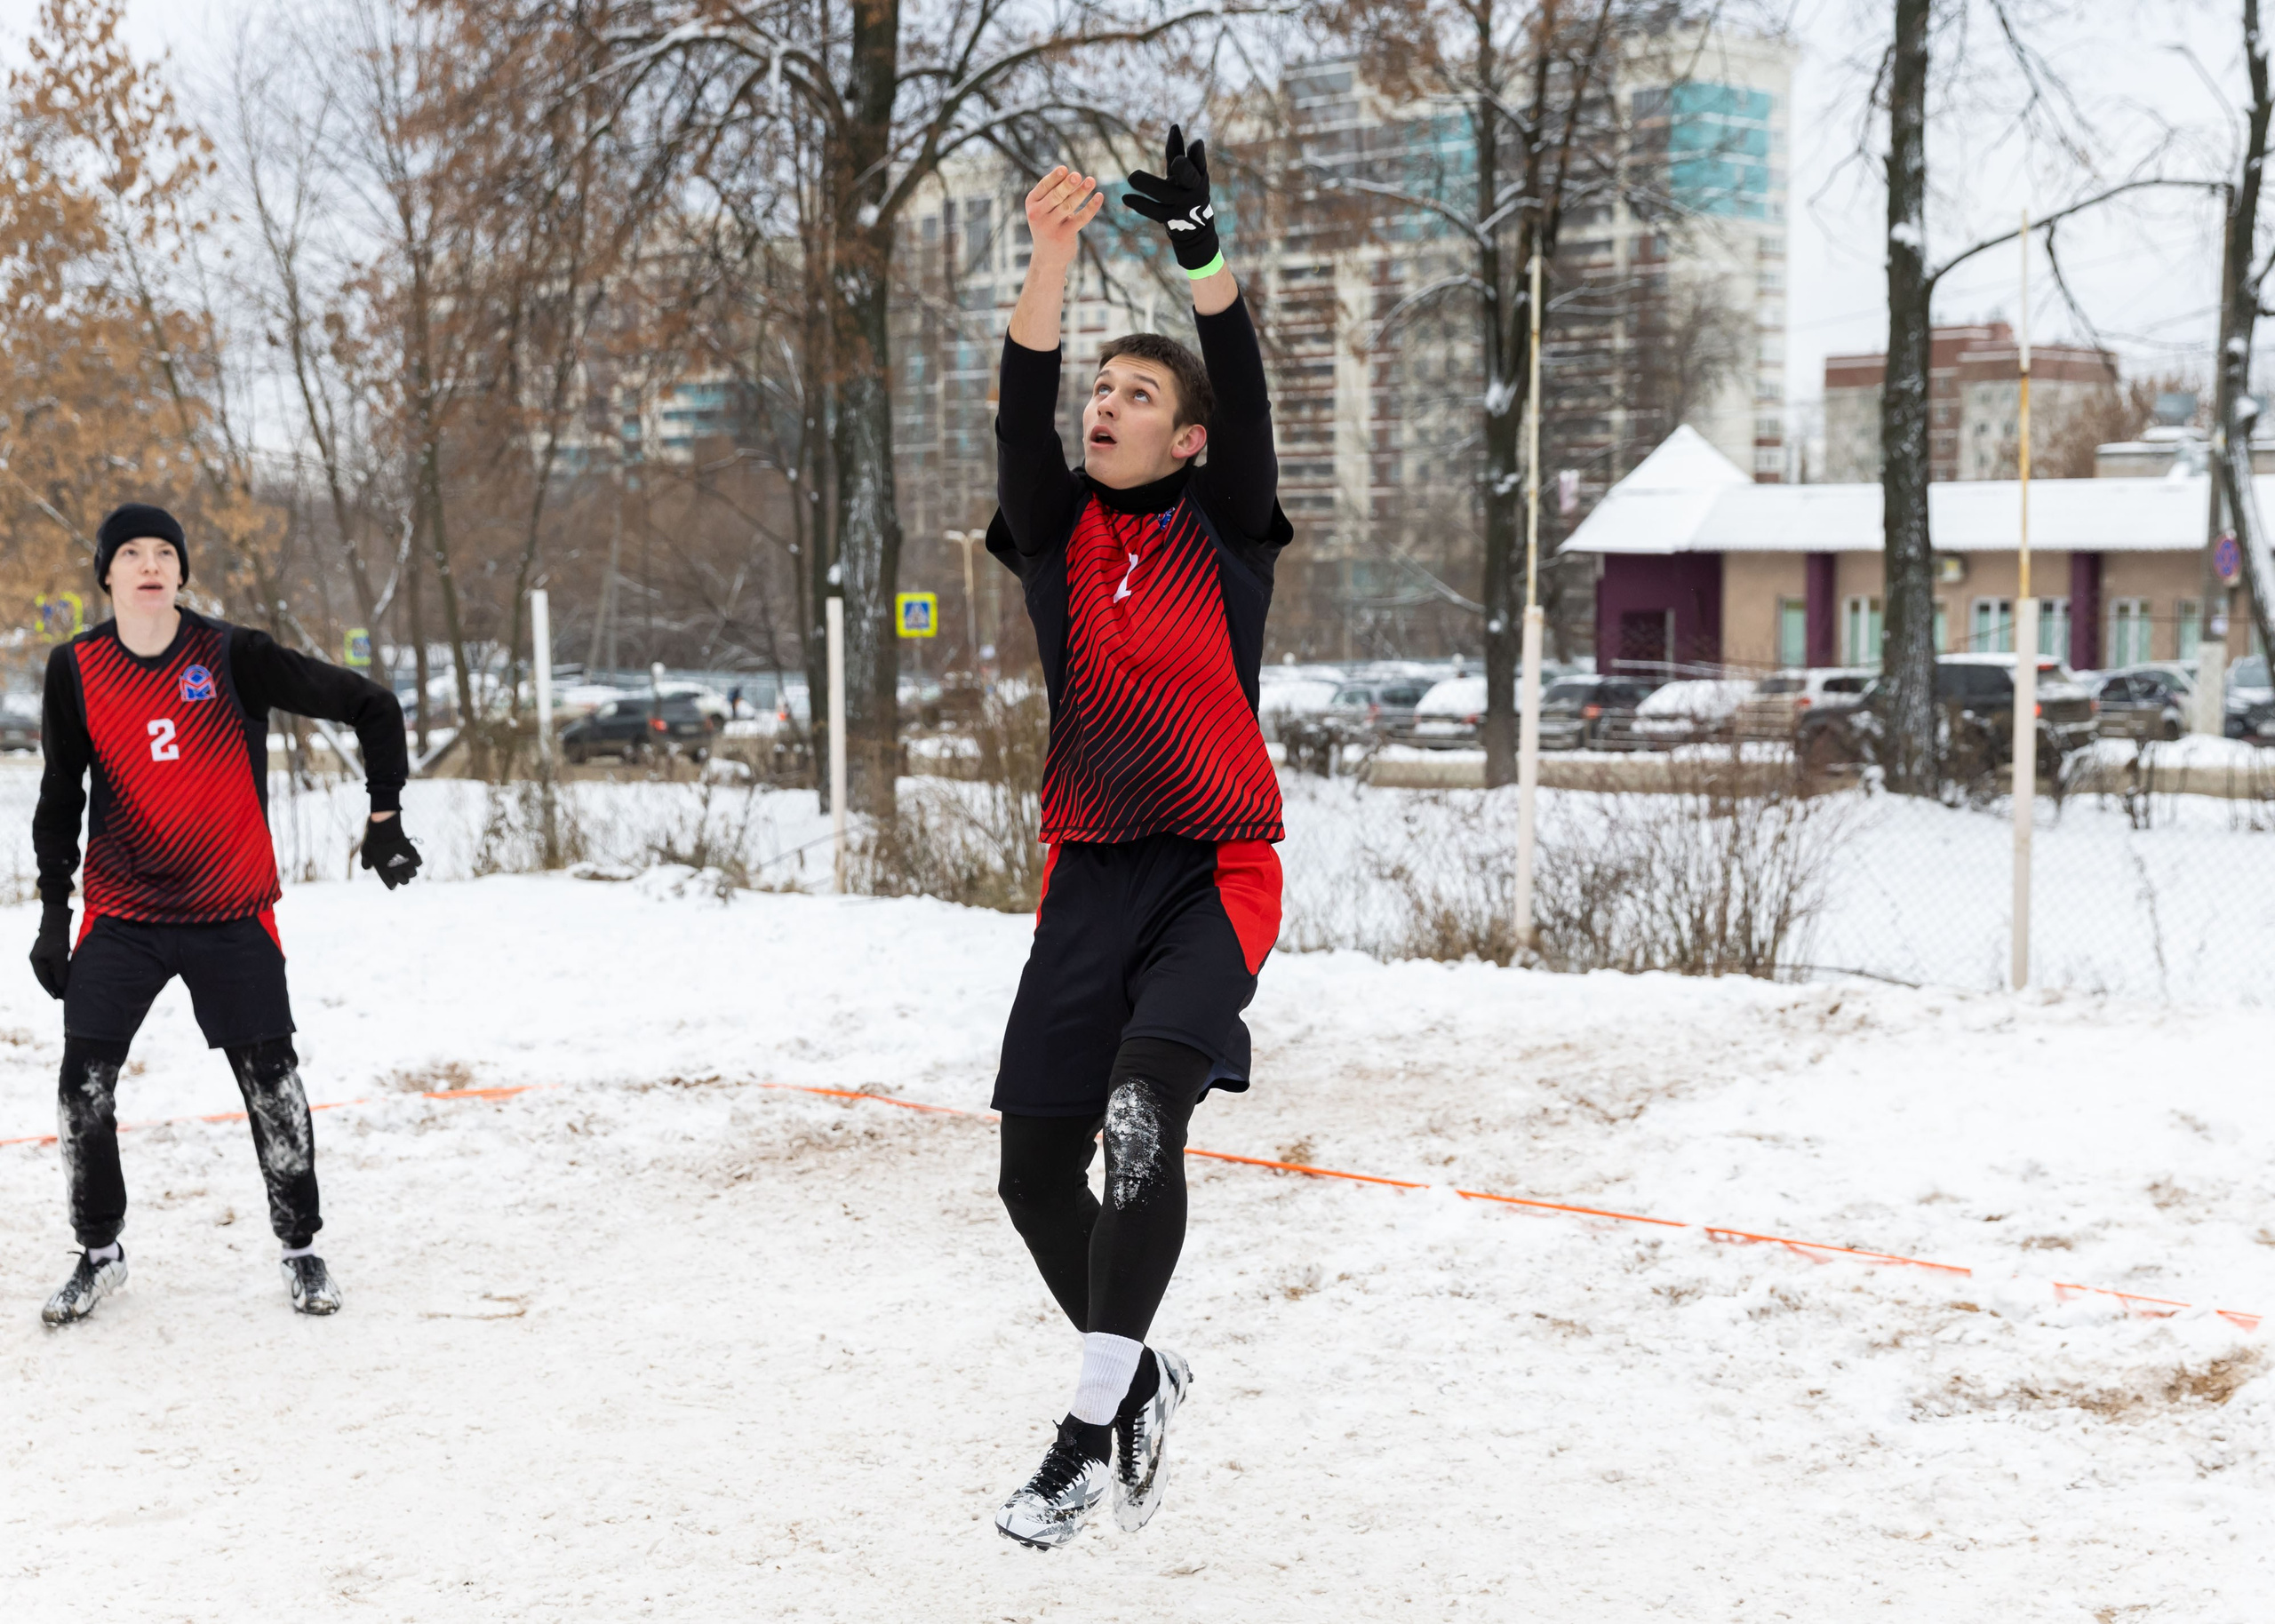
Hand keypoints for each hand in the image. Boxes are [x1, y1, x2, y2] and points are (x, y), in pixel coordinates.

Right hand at [30, 904, 69, 999]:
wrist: (58, 919)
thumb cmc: (58, 938)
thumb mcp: (60, 958)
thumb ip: (61, 973)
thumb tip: (62, 988)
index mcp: (35, 962)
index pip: (43, 980)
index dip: (52, 990)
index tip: (59, 999)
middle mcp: (36, 959)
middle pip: (45, 977)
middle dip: (54, 987)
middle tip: (63, 997)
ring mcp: (42, 954)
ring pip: (49, 971)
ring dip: (56, 979)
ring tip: (65, 989)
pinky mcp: (50, 950)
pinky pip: (53, 965)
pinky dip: (59, 971)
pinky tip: (65, 976)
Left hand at [360, 816, 421, 889]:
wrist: (384, 831)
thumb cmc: (373, 842)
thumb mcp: (365, 854)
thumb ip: (365, 863)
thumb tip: (367, 868)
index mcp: (384, 873)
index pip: (392, 886)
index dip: (393, 883)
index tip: (393, 879)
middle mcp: (396, 871)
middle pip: (405, 882)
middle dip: (403, 878)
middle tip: (402, 872)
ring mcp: (406, 864)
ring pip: (413, 874)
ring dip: (411, 870)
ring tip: (408, 865)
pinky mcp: (413, 856)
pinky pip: (419, 863)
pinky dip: (417, 861)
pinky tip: (412, 857)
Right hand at [1023, 165, 1100, 265]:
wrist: (1047, 256)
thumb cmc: (1048, 224)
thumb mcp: (1045, 209)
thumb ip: (1054, 193)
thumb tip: (1073, 175)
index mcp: (1031, 203)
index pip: (1043, 187)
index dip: (1054, 177)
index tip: (1065, 169)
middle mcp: (1037, 215)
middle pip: (1055, 196)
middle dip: (1067, 185)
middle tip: (1077, 175)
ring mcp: (1050, 227)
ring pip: (1068, 206)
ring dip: (1081, 192)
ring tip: (1091, 180)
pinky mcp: (1064, 235)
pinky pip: (1081, 218)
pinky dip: (1091, 207)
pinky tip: (1099, 196)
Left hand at [1122, 123, 1218, 272]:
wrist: (1195, 227)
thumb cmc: (1186, 189)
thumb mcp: (1186, 171)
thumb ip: (1178, 151)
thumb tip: (1174, 126)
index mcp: (1200, 174)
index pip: (1199, 162)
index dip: (1198, 154)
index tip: (1196, 143)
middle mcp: (1195, 189)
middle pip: (1189, 177)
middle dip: (1184, 169)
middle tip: (1177, 161)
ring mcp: (1183, 206)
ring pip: (1165, 194)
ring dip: (1148, 185)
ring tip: (1131, 177)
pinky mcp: (1171, 219)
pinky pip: (1154, 211)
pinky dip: (1140, 204)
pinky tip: (1125, 197)